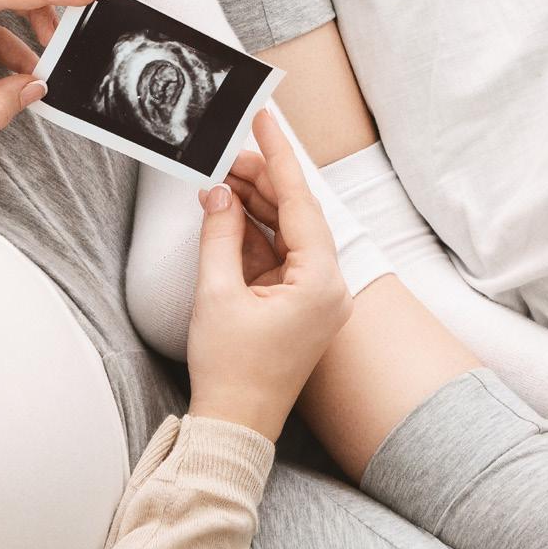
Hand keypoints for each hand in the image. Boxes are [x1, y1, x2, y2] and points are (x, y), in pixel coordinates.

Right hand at [187, 108, 352, 440]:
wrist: (235, 428)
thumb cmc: (231, 371)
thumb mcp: (217, 293)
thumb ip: (220, 234)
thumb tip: (220, 194)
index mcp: (322, 282)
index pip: (300, 202)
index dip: (280, 157)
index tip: (267, 120)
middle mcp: (329, 287)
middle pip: (296, 215)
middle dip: (261, 182)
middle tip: (228, 152)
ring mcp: (316, 297)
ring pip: (286, 233)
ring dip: (255, 206)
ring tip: (221, 178)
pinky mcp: (299, 306)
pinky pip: (279, 257)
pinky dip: (253, 235)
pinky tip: (228, 212)